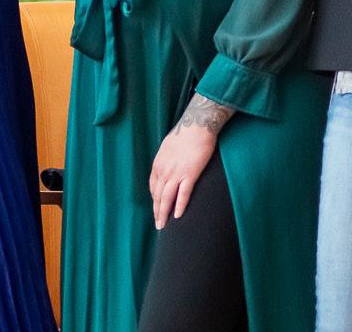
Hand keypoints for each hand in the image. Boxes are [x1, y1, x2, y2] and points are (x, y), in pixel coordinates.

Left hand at [149, 95, 233, 229]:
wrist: (197, 126)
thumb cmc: (185, 134)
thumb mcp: (168, 147)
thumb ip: (167, 159)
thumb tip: (169, 164)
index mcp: (158, 164)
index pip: (154, 187)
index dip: (155, 200)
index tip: (157, 210)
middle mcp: (164, 170)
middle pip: (158, 196)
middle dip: (157, 212)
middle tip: (158, 225)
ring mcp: (176, 173)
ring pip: (167, 198)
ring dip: (164, 213)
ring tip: (164, 225)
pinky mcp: (190, 174)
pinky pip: (183, 194)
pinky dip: (180, 205)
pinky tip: (178, 216)